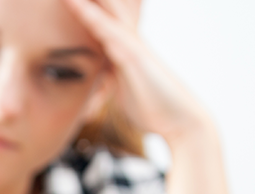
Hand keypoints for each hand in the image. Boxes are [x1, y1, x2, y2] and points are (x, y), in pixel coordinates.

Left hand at [63, 0, 210, 145]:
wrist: (181, 121)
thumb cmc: (153, 108)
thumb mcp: (124, 89)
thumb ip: (111, 77)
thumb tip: (101, 77)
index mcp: (122, 45)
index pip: (97, 15)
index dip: (81, 2)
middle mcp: (126, 37)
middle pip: (101, 4)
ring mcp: (130, 43)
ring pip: (101, 7)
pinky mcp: (131, 55)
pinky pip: (105, 28)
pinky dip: (88, 12)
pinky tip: (72, 1)